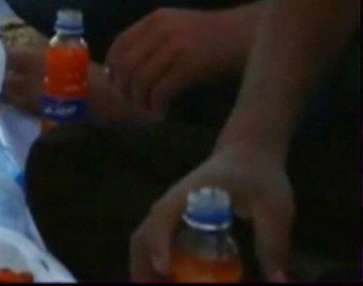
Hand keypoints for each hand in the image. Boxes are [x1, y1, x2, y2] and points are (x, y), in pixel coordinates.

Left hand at [106, 7, 254, 115]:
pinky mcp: (190, 65)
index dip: (113, 68)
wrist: (251, 34)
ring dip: (140, 101)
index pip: (119, 44)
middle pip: (126, 65)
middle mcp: (161, 30)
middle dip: (124, 89)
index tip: (117, 85)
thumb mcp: (179, 27)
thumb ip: (154, 40)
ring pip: (140, 80)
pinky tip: (161, 114)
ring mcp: (175, 46)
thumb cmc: (216, 36)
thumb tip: (126, 67)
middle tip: (132, 104)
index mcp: (155, 19)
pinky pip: (161, 91)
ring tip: (148, 111)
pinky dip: (156, 106)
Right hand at [131, 146, 292, 281]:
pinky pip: (156, 240)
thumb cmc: (260, 175)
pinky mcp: (176, 216)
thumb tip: (280, 284)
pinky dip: (156, 261)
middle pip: (143, 233)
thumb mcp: (275, 210)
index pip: (164, 216)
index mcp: (192, 193)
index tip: (165, 269)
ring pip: (145, 238)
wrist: (248, 152)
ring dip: (145, 265)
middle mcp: (173, 202)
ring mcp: (171, 209)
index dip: (160, 243)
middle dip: (143, 265)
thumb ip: (274, 246)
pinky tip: (171, 279)